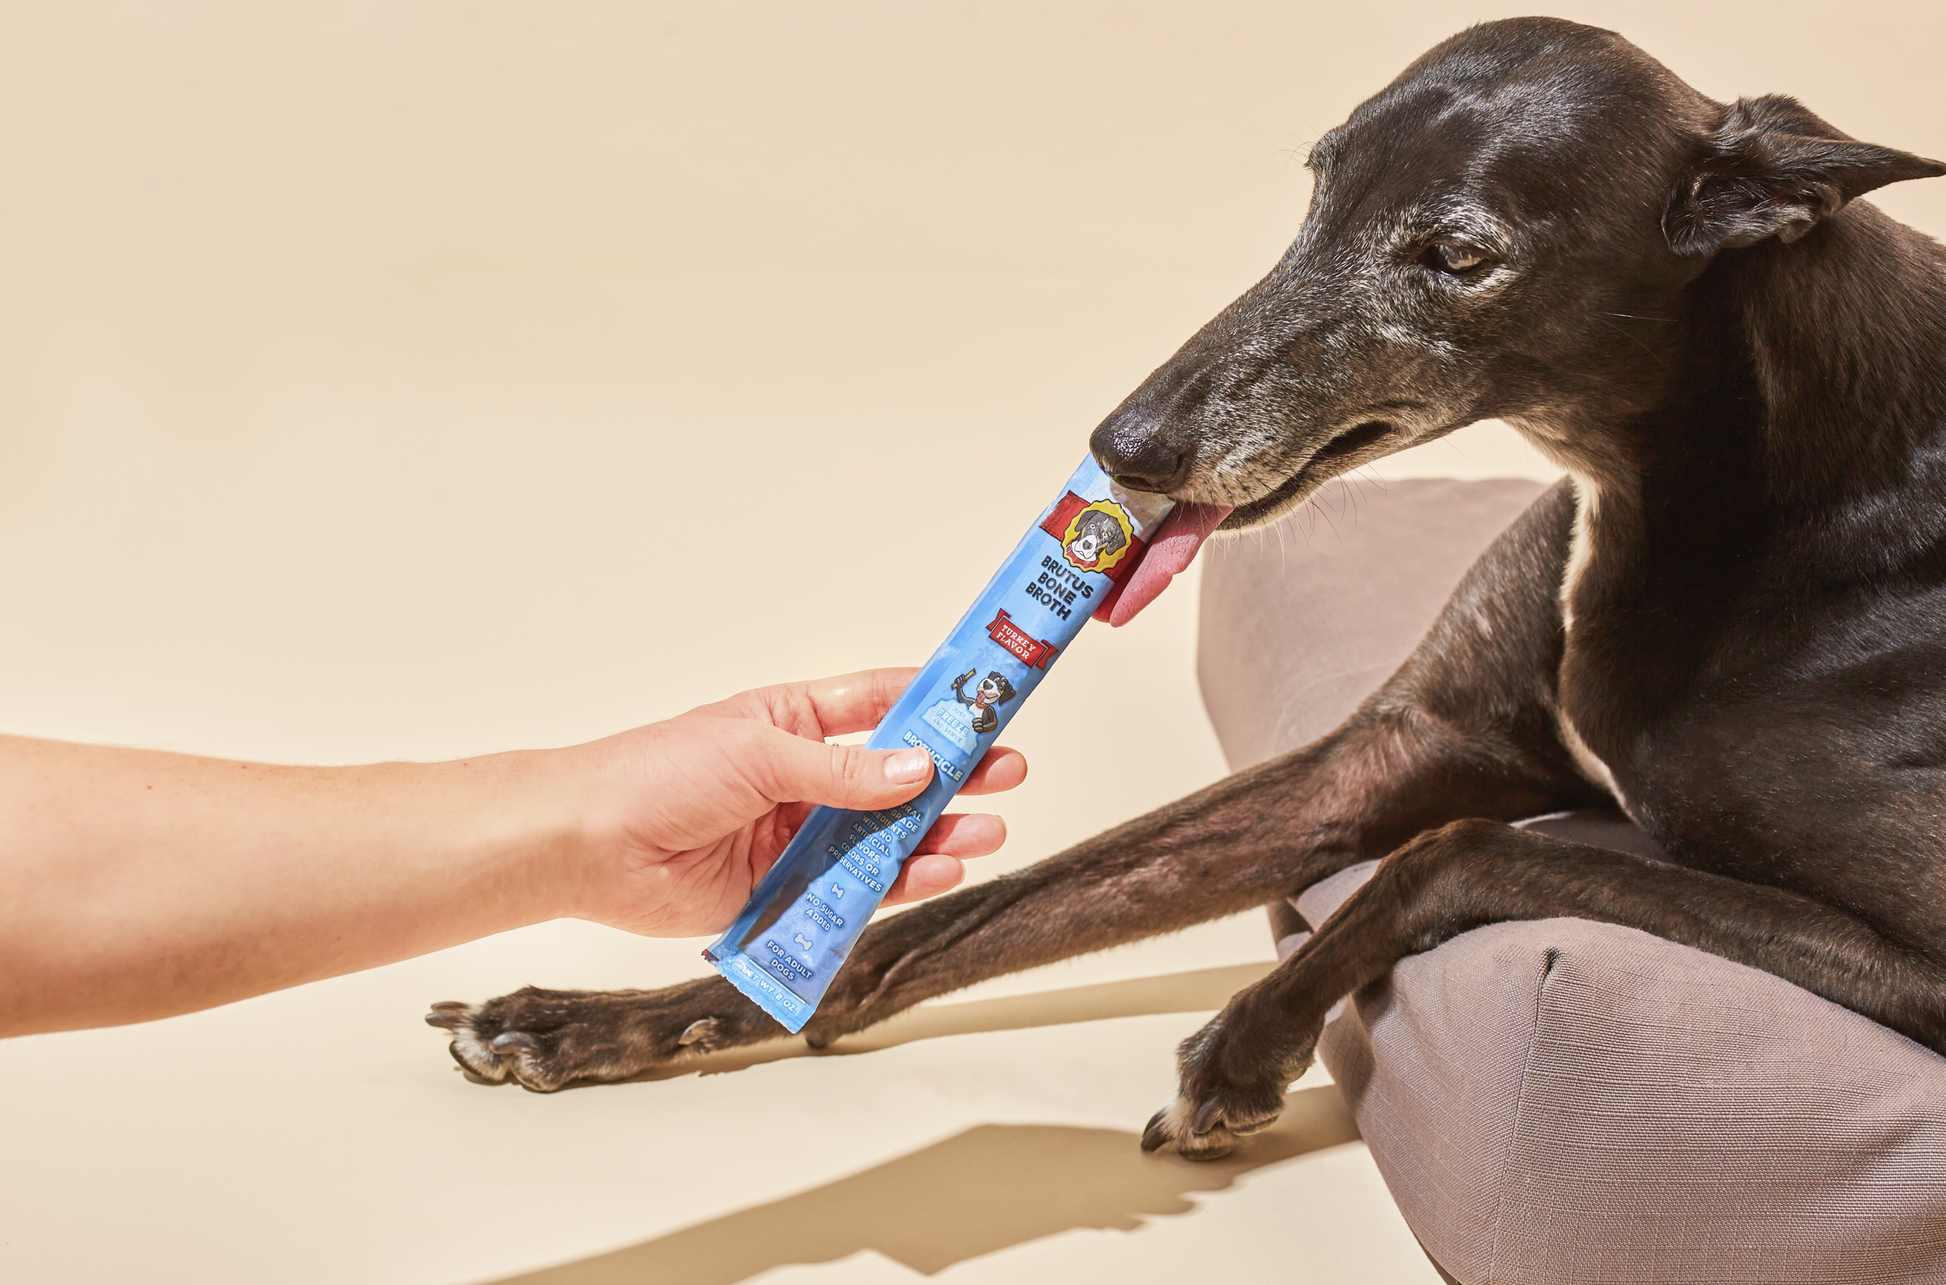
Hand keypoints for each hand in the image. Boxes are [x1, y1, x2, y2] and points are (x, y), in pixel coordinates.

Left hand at [557, 668, 1026, 936]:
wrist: (590, 845)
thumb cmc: (658, 773)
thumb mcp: (760, 753)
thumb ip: (844, 771)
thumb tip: (919, 771)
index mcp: (794, 721)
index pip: (882, 703)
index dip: (938, 703)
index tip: (991, 700)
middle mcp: (804, 777)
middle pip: (895, 776)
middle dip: (953, 776)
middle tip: (1007, 774)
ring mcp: (797, 835)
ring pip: (884, 835)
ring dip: (936, 833)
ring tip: (985, 832)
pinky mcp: (785, 891)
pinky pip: (854, 887)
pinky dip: (897, 882)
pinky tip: (935, 872)